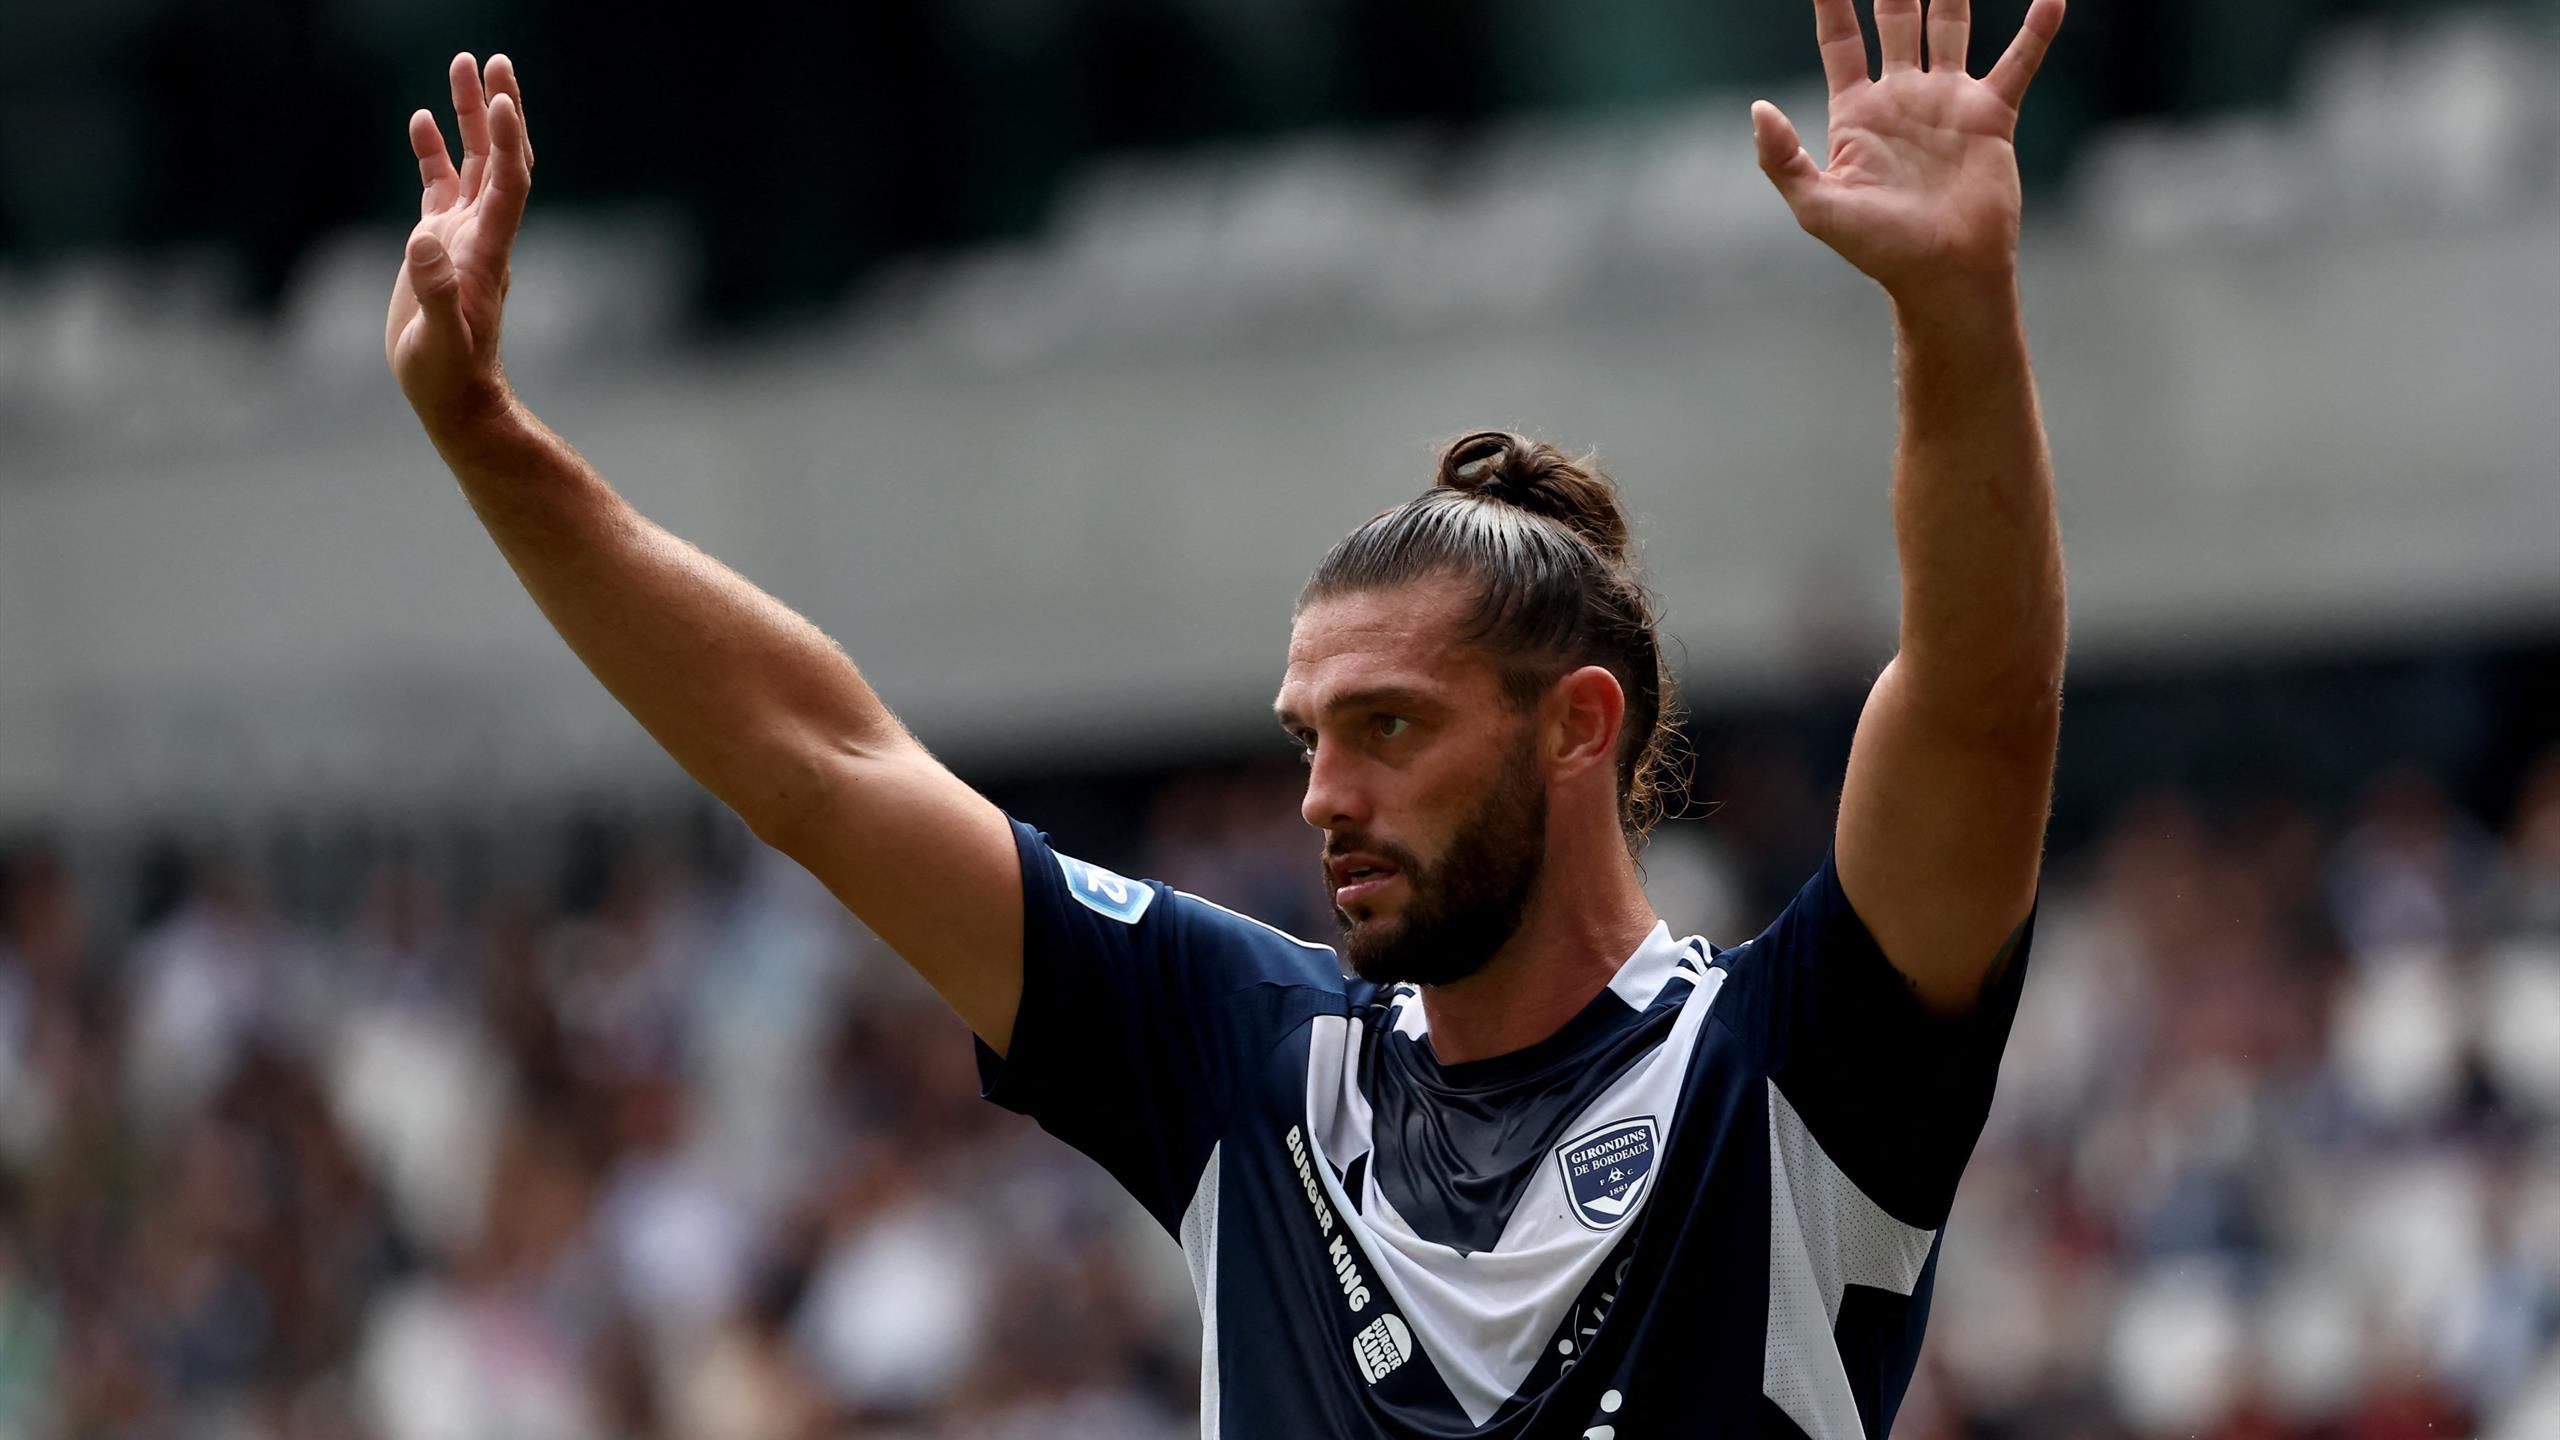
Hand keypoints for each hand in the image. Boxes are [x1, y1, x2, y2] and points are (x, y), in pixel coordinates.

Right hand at [387, 53, 534, 434]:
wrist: (452, 394)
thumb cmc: (448, 374)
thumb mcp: (439, 339)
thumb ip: (434, 291)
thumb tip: (422, 242)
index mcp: (486, 250)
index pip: (508, 183)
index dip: (509, 141)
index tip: (502, 98)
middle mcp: (481, 233)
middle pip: (501, 158)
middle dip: (498, 109)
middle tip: (493, 60)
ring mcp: (461, 234)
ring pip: (474, 162)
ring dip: (470, 116)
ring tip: (462, 66)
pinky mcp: (438, 243)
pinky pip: (441, 184)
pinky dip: (434, 151)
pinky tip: (421, 120)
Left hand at [1753, 0, 2062, 299]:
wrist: (1944, 274)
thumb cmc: (1878, 250)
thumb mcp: (1817, 207)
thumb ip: (1782, 159)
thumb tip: (1759, 108)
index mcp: (1856, 112)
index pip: (1840, 40)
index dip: (1832, 2)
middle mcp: (1902, 97)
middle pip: (1896, 17)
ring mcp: (1948, 102)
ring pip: (1950, 25)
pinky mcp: (1991, 116)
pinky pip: (2018, 63)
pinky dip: (2036, 30)